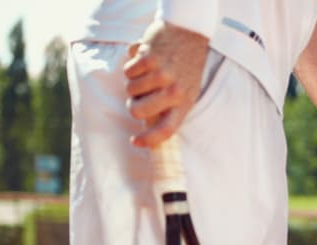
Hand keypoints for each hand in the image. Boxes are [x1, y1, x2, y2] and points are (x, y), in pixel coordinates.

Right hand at [124, 21, 209, 147]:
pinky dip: (131, 65)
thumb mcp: (188, 89)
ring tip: (147, 72)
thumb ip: (171, 107)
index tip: (135, 141)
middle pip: (138, 111)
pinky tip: (144, 59)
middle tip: (138, 95)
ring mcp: (162, 75)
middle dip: (132, 104)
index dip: (149, 139)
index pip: (166, 129)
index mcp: (185, 102)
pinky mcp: (149, 59)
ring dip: (133, 81)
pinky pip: (128, 71)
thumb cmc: (185, 65)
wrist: (188, 31)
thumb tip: (148, 125)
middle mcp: (174, 91)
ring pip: (130, 89)